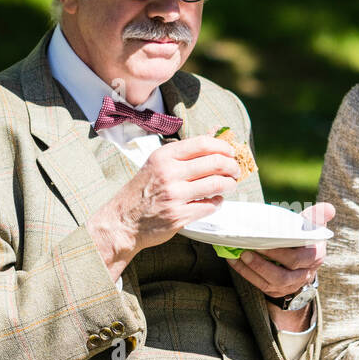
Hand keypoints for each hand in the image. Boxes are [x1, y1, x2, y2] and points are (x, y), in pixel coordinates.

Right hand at [87, 136, 240, 276]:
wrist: (123, 221)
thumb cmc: (142, 191)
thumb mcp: (156, 165)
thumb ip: (182, 154)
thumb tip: (214, 138)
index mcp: (164, 156)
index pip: (202, 143)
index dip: (223, 147)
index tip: (231, 152)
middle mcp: (169, 173)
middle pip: (214, 163)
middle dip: (232, 167)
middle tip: (235, 171)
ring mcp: (174, 196)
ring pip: (216, 185)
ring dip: (229, 184)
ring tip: (230, 185)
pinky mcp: (179, 216)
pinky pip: (209, 206)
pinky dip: (217, 203)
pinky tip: (215, 201)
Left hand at [229, 203, 334, 331]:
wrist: (303, 259)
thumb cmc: (304, 237)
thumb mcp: (313, 226)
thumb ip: (317, 216)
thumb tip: (329, 208)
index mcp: (314, 257)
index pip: (298, 259)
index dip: (281, 253)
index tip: (265, 242)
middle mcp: (304, 275)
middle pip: (283, 276)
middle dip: (263, 265)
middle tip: (246, 252)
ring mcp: (290, 286)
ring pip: (271, 284)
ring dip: (252, 271)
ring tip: (238, 257)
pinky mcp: (277, 291)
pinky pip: (260, 285)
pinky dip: (246, 274)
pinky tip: (234, 261)